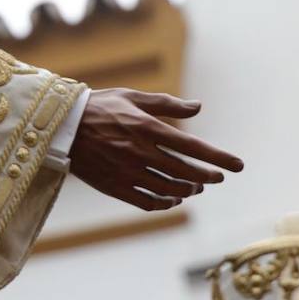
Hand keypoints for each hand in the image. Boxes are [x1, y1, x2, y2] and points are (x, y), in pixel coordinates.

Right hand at [69, 88, 243, 210]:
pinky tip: (173, 197)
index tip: (237, 166)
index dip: (218, 158)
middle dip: (207, 176)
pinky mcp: (115, 187)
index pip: (192, 147)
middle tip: (217, 177)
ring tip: (196, 186)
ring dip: (188, 189)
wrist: (61, 127)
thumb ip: (167, 104)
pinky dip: (165, 202)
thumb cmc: (100, 107)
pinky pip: (147, 202)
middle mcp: (140, 152)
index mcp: (147, 128)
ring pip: (168, 188)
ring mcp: (127, 172)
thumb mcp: (133, 97)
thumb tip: (198, 107)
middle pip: (184, 171)